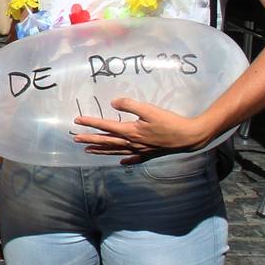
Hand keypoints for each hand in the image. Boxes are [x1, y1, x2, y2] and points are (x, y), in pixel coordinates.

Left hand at [72, 97, 212, 163]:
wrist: (188, 137)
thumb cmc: (169, 122)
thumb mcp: (149, 109)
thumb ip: (130, 105)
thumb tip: (113, 103)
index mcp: (130, 131)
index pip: (106, 126)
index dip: (91, 123)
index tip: (77, 121)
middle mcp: (132, 143)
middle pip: (107, 141)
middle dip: (90, 139)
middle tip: (76, 139)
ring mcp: (140, 151)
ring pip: (116, 151)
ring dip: (101, 150)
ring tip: (89, 150)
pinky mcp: (149, 154)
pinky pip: (133, 159)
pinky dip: (125, 160)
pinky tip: (121, 162)